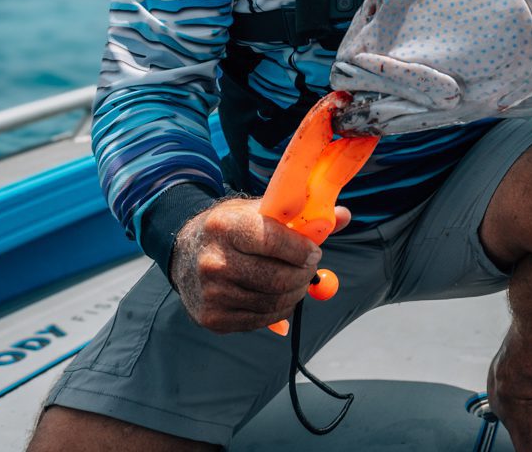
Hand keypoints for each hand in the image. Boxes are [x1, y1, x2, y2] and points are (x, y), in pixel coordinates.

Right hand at [169, 197, 351, 332]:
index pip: (275, 242)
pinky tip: (278, 296)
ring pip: (273, 303)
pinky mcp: (211, 318)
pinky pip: (260, 321)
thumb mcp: (261, 210)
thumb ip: (302, 216)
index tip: (314, 252)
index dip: (303, 250)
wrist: (186, 251)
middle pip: (278, 279)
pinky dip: (278, 312)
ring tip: (296, 282)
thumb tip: (344, 217)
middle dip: (304, 276)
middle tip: (310, 270)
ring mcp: (210, 293)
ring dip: (295, 295)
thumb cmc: (234, 227)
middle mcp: (213, 261)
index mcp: (226, 226)